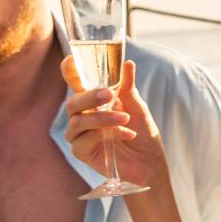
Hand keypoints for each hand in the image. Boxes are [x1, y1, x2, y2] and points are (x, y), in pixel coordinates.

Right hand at [62, 57, 167, 188]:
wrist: (150, 161)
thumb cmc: (142, 132)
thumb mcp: (137, 106)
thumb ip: (127, 86)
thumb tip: (127, 63)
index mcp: (92, 101)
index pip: (75, 84)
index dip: (70, 72)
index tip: (70, 60)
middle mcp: (81, 116)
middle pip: (73, 102)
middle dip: (89, 96)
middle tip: (108, 94)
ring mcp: (79, 135)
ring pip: (78, 121)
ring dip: (102, 118)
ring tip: (125, 119)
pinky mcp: (82, 153)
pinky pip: (85, 140)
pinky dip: (107, 134)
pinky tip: (126, 134)